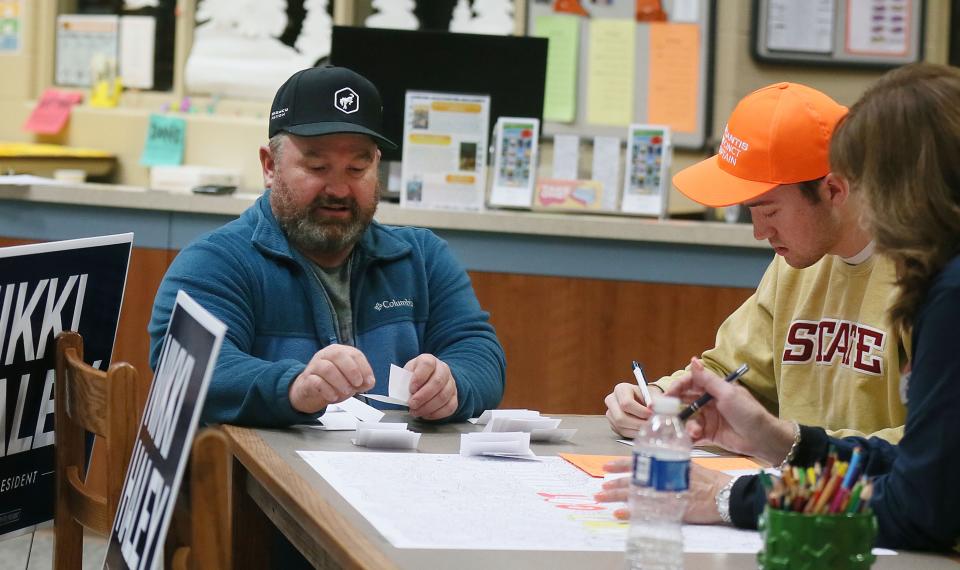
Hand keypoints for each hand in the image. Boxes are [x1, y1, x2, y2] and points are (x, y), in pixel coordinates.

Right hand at [289, 345, 374, 413]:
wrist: (309, 391)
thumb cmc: (332, 382)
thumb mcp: (350, 380)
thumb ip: (361, 381)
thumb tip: (369, 382)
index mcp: (339, 352)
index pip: (354, 353)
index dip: (364, 368)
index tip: (369, 381)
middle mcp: (326, 355)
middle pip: (338, 355)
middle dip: (351, 371)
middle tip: (357, 384)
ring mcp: (315, 366)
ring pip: (327, 368)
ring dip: (340, 381)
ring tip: (346, 391)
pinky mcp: (307, 379)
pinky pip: (316, 382)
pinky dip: (328, 390)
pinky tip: (334, 396)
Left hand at [405, 354, 457, 419]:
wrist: (430, 378)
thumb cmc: (415, 376)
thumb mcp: (407, 373)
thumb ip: (404, 381)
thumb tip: (402, 395)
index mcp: (430, 360)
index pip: (427, 365)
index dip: (419, 377)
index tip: (411, 389)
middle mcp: (443, 369)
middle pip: (437, 382)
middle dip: (423, 396)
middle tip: (412, 404)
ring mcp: (451, 383)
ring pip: (444, 396)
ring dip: (428, 407)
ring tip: (416, 411)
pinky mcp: (454, 396)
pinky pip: (450, 407)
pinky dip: (436, 413)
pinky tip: (426, 414)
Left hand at [594, 459, 730, 523]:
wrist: (725, 494)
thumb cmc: (708, 480)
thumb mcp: (687, 465)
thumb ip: (669, 465)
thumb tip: (653, 466)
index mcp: (666, 462)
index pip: (637, 461)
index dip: (619, 464)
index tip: (605, 466)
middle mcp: (662, 475)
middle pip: (632, 479)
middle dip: (614, 484)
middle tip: (600, 488)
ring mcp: (664, 492)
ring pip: (634, 493)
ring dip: (616, 497)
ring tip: (602, 498)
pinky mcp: (669, 507)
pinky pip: (645, 511)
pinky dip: (630, 513)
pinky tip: (619, 514)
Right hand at [604, 382, 656, 437]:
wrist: (644, 400)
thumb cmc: (648, 397)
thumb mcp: (652, 395)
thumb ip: (655, 401)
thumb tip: (654, 408)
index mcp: (621, 389)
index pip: (626, 403)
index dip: (640, 411)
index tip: (651, 414)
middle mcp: (612, 400)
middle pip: (621, 417)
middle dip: (638, 424)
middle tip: (650, 425)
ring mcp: (610, 413)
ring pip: (621, 426)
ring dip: (636, 430)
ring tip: (648, 428)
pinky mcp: (612, 423)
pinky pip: (621, 432)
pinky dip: (634, 433)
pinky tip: (642, 430)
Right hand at [667, 358, 793, 463]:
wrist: (763, 439)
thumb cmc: (749, 413)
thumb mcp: (727, 393)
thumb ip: (707, 379)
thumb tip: (693, 360)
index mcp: (714, 388)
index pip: (690, 383)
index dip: (676, 387)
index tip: (666, 395)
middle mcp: (709, 401)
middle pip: (685, 400)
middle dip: (674, 407)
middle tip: (662, 414)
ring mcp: (708, 418)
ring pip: (688, 418)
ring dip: (687, 425)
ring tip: (693, 431)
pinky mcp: (709, 434)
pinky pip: (694, 434)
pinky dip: (690, 436)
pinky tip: (692, 439)